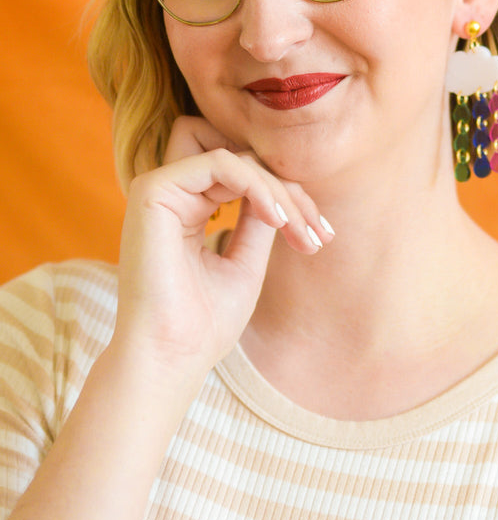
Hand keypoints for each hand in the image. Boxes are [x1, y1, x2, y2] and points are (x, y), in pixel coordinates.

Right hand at [111, 117, 332, 392]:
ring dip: (280, 192)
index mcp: (188, 212)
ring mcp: (160, 190)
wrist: (170, 357)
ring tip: (300, 231)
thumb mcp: (246, 263)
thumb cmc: (204, 324)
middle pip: (247, 166)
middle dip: (292, 196)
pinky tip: (277, 218)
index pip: (248, 182)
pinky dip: (256, 185)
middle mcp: (172, 197)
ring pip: (238, 162)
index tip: (322, 237)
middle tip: (320, 235)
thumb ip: (259, 220)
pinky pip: (219, 163)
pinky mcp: (153, 190)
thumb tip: (282, 189)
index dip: (290, 201)